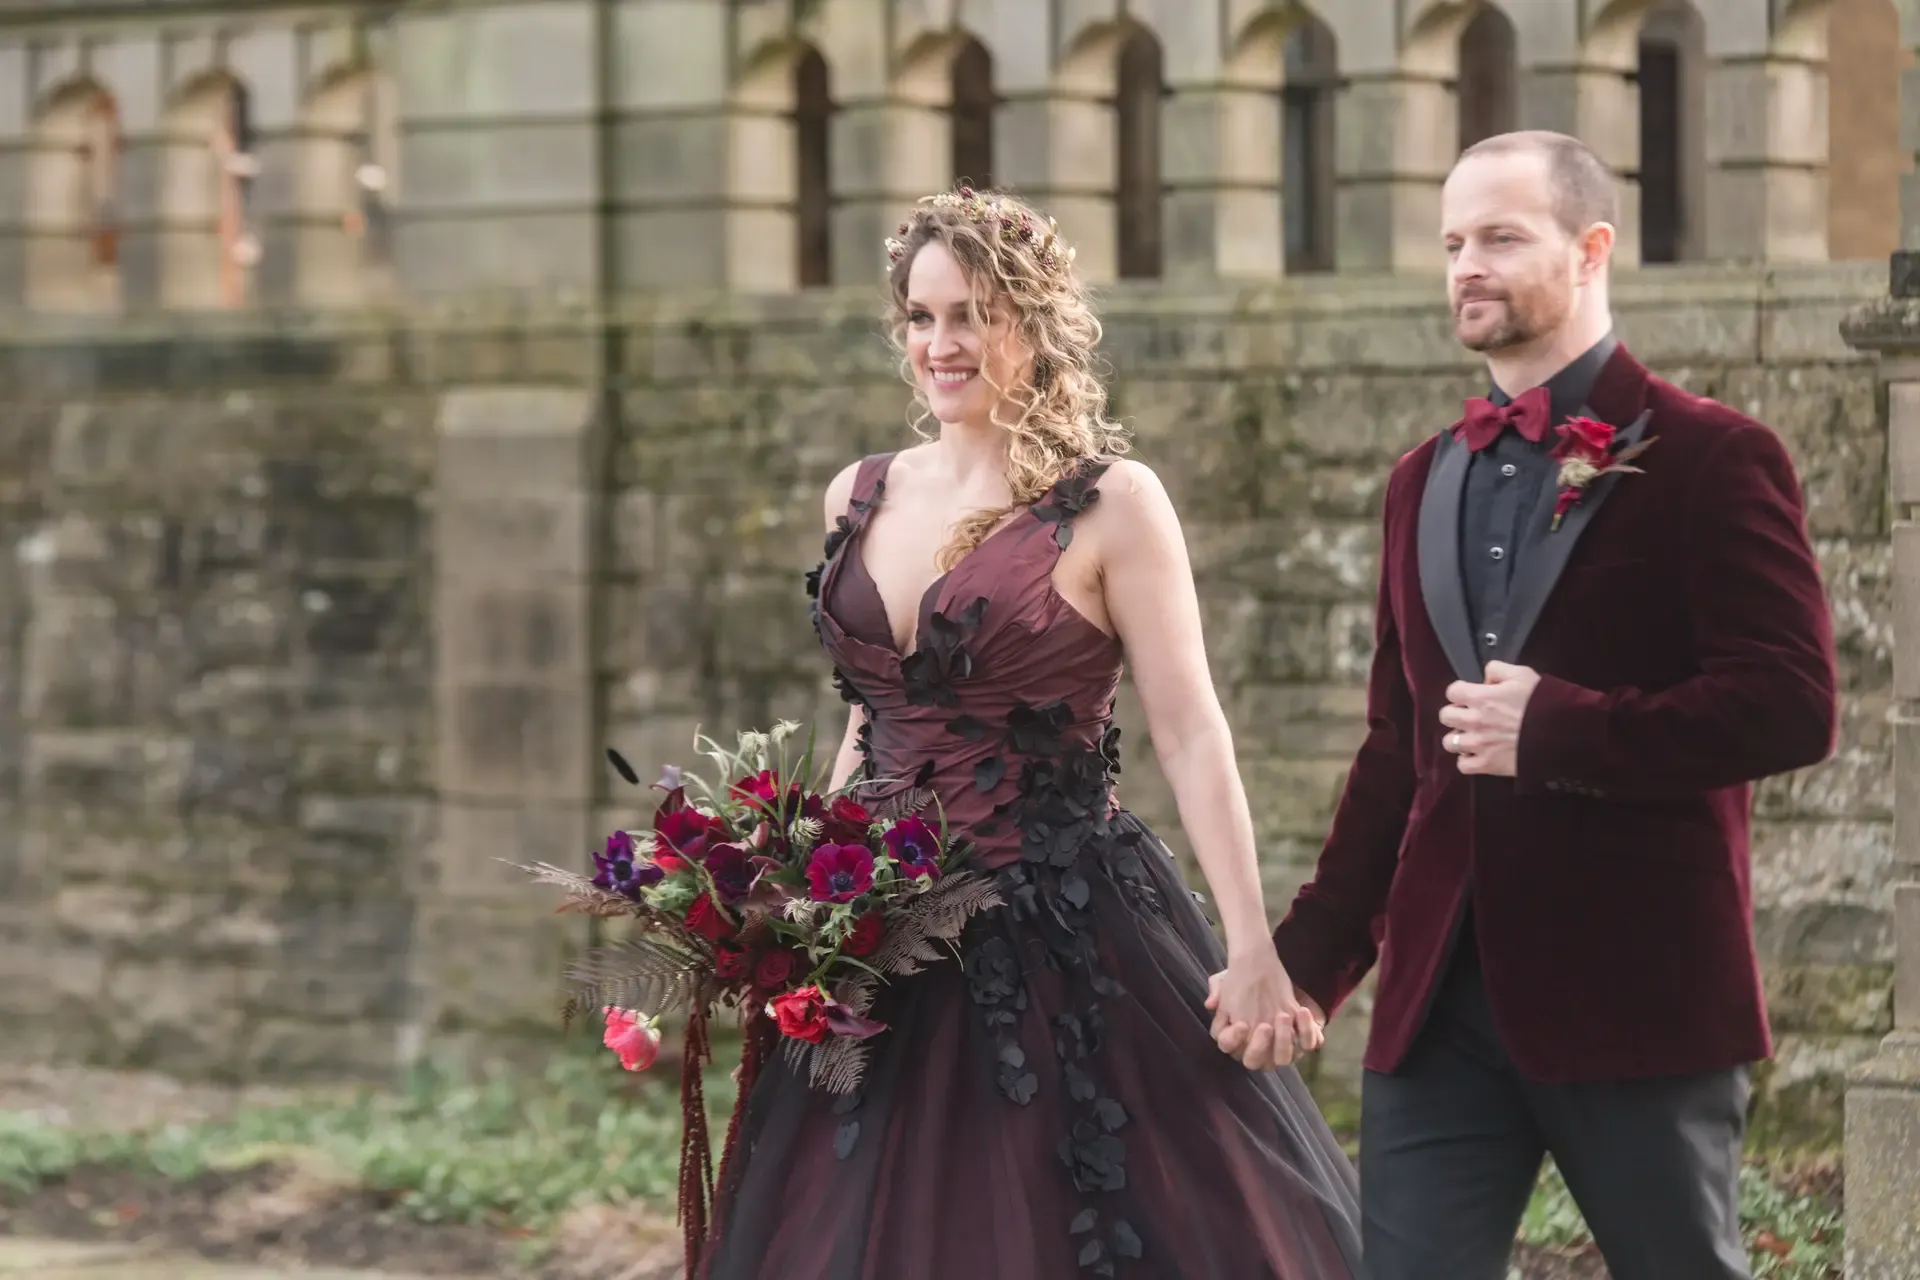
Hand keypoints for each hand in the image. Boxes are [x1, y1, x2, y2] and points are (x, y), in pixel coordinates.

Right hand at [1203, 952, 1322, 1070]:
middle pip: (1255, 1061)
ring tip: (1282, 1016)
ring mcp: (1279, 1044)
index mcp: (1235, 1036)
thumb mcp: (1223, 980)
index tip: (1241, 1024)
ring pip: (1283, 1059)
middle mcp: (1256, 1046)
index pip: (1229, 1047)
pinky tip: (1301, 1011)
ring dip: (1283, 1041)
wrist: (1261, 966)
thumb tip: (1211, 1003)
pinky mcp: (1300, 1036)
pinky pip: (1307, 1044)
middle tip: (1265, 1026)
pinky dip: (1307, 1032)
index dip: (1234, 1040)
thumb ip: (1216, 990)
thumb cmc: (1240, 979)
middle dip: (1259, 1046)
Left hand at [1440, 661, 1540, 776]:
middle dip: (1455, 714)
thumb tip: (1485, 679)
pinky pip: (1462, 765)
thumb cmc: (1542, 702)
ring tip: (1472, 737)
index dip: (1460, 692)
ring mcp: (1479, 744)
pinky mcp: (1487, 765)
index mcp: (1481, 697)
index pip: (1452, 691)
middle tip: (1470, 716)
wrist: (1561, 733)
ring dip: (1459, 738)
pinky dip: (1466, 761)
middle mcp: (1474, 720)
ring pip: (1449, 742)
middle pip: (1445, 716)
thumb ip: (1497, 670)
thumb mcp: (1522, 674)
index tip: (1470, 696)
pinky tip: (1477, 755)